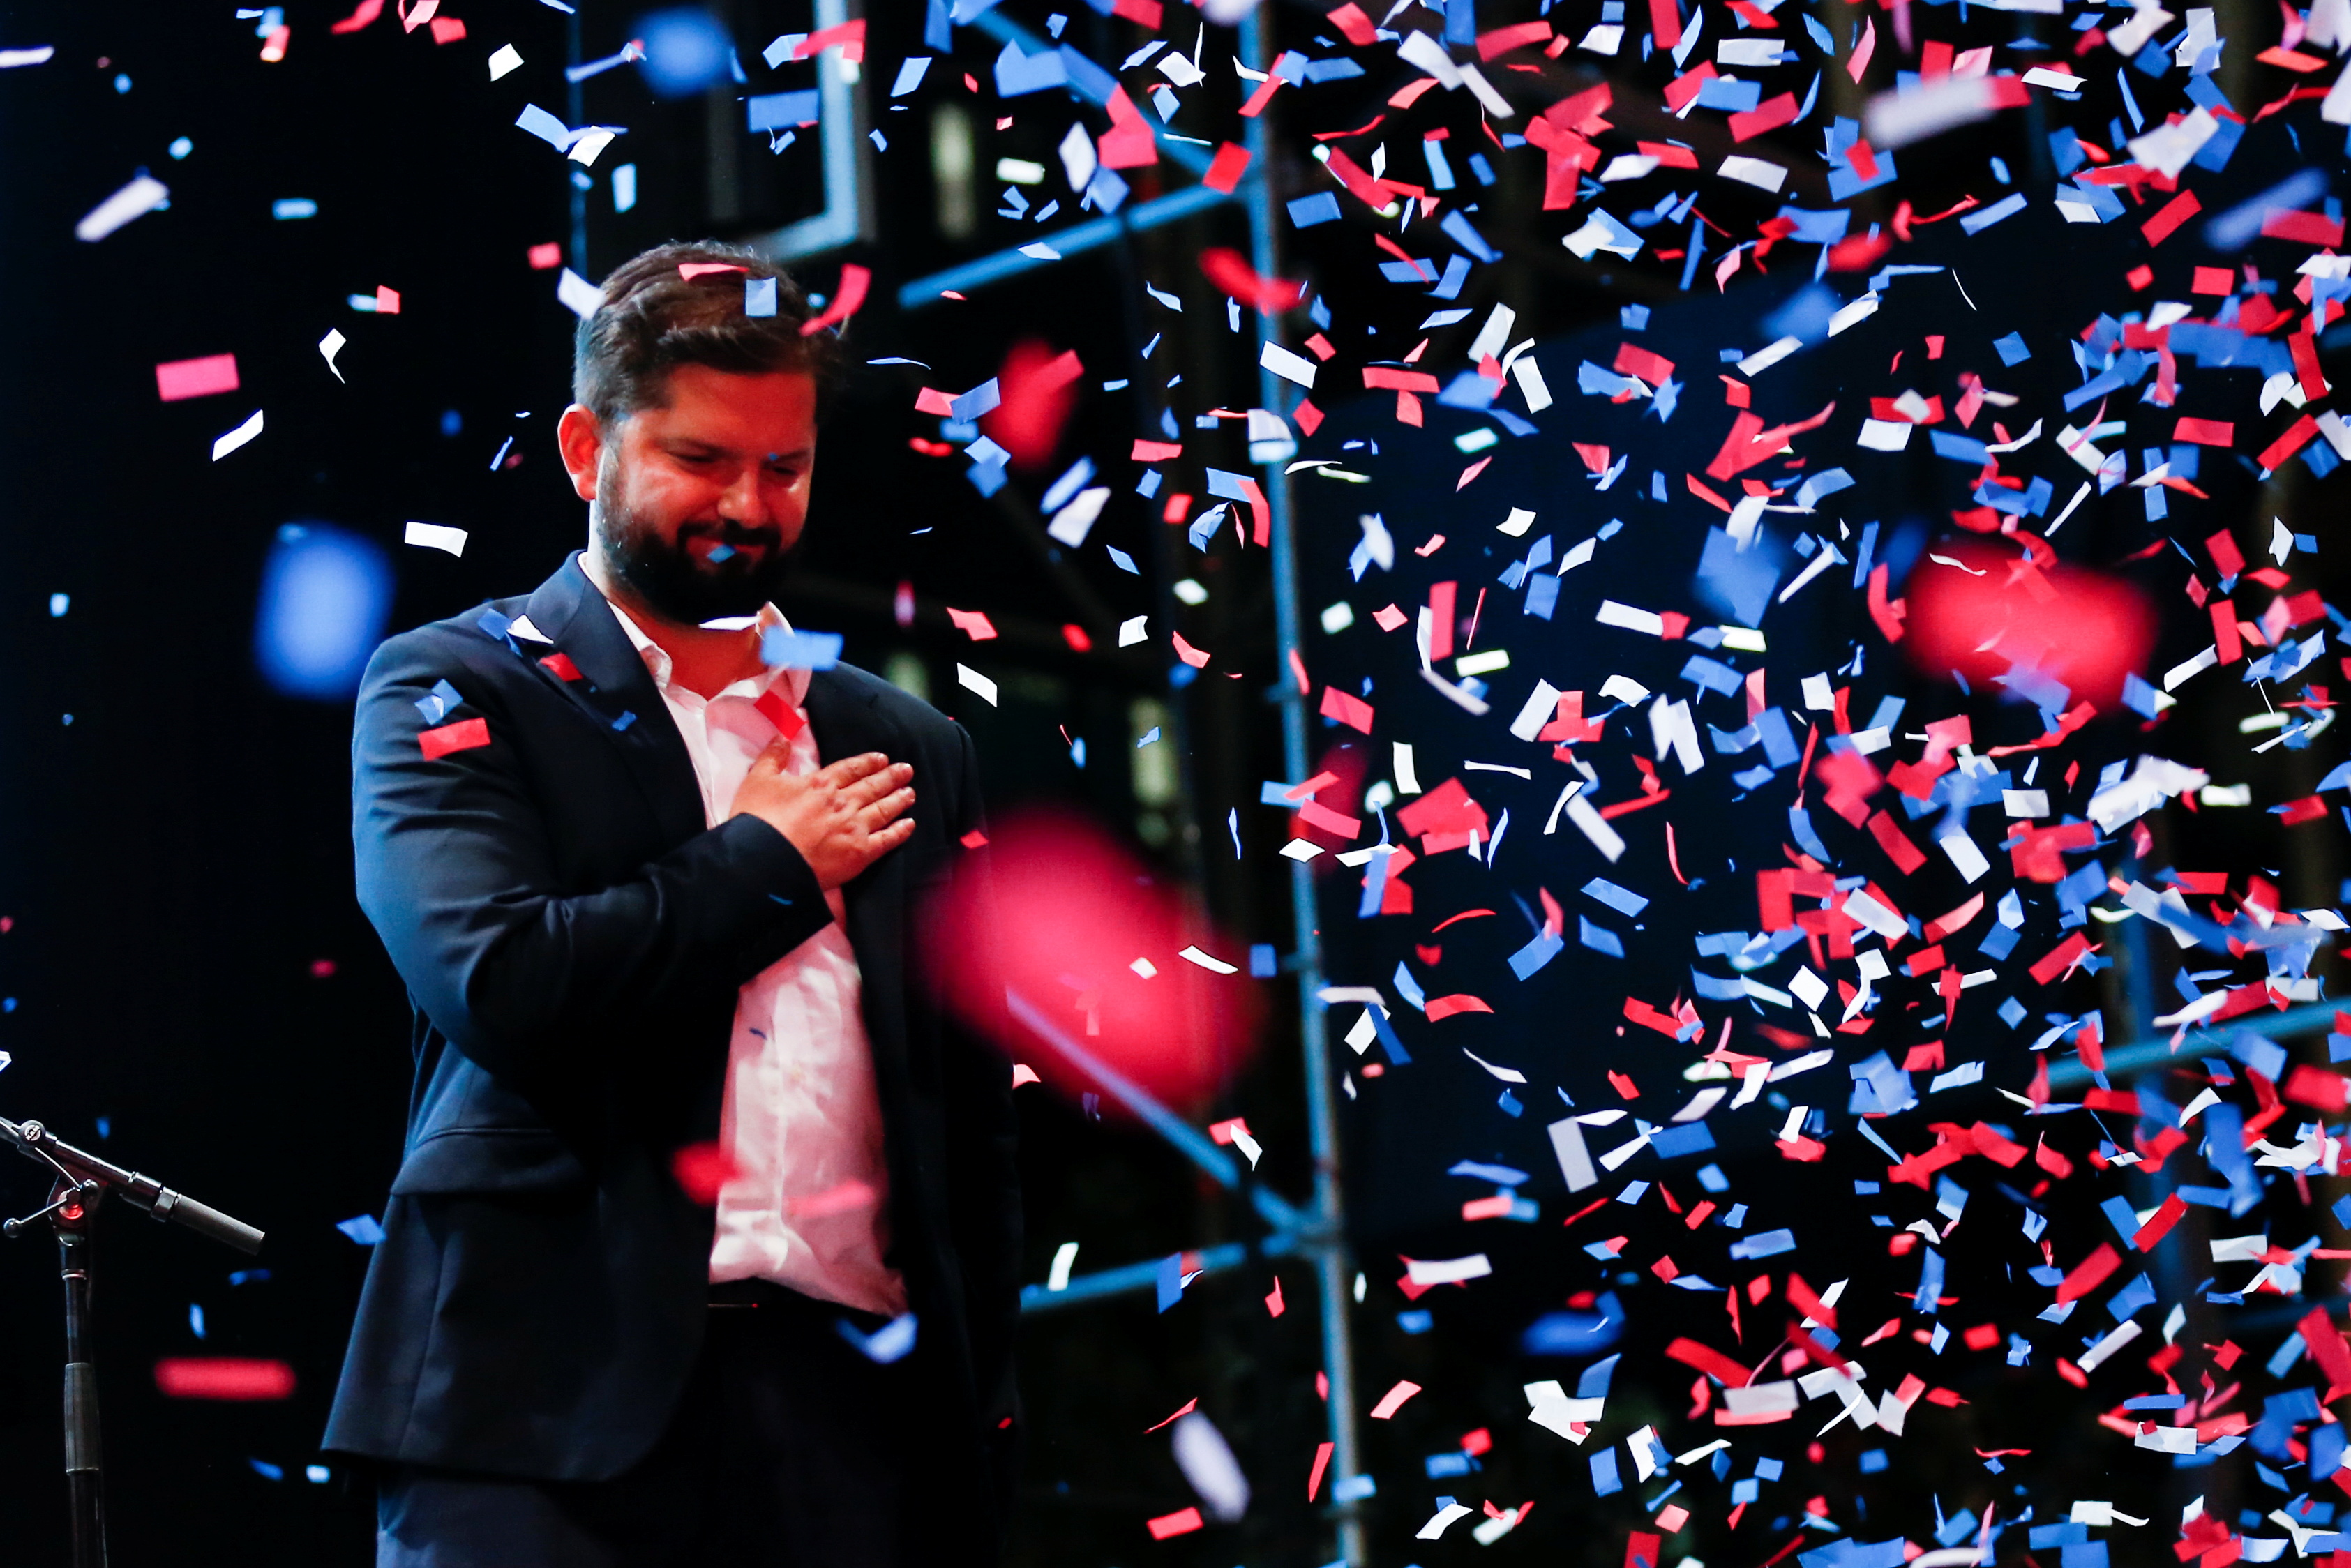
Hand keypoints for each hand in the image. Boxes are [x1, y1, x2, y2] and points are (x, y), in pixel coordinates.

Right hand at [728, 748, 914, 889]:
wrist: (766, 859)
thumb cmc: (758, 820)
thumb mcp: (758, 780)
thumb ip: (772, 757)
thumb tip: (781, 737)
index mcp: (821, 784)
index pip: (851, 769)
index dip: (868, 763)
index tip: (881, 759)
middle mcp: (843, 803)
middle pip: (872, 787)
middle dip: (891, 777)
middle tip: (906, 770)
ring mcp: (854, 828)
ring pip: (883, 810)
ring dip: (899, 800)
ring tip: (910, 792)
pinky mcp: (859, 854)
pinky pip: (886, 840)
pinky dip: (900, 832)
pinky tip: (909, 825)